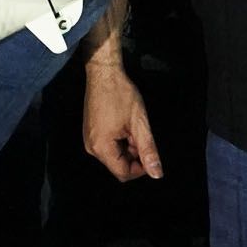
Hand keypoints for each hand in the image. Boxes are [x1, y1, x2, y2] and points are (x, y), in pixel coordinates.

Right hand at [82, 63, 163, 180]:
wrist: (104, 73)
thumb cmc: (120, 94)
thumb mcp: (139, 123)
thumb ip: (148, 150)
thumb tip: (156, 173)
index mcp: (102, 148)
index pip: (123, 173)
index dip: (141, 168)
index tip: (149, 154)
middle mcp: (92, 147)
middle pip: (118, 165)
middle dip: (134, 155)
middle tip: (140, 134)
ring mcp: (89, 140)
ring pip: (114, 155)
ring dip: (127, 147)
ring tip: (132, 126)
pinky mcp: (91, 132)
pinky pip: (107, 146)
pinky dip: (120, 141)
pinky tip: (125, 125)